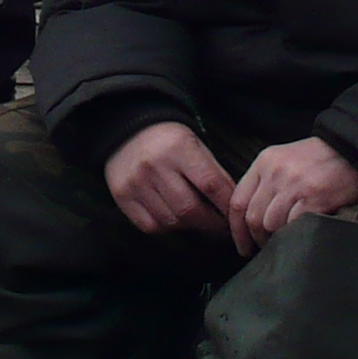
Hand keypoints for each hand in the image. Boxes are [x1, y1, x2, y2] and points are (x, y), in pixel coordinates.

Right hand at [104, 120, 234, 240]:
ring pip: (171, 221)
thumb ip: (213, 174)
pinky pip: (150, 226)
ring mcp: (136, 182)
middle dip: (212, 224)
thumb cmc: (169, 141)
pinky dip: (167, 228)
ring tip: (198, 221)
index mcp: (179, 147)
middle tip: (221, 228)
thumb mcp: (196, 146)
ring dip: (190, 227)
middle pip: (190, 209)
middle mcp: (155, 165)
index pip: (211, 185)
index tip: (235, 217)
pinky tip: (174, 219)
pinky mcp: (122, 196)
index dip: (227, 206)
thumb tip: (232, 207)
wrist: (128, 131)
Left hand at [228, 137, 357, 256]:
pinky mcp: (314, 197)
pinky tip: (301, 234)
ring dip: (276, 238)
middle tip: (265, 248)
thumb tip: (251, 218)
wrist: (353, 151)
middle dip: (257, 239)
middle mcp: (275, 172)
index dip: (237, 230)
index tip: (243, 245)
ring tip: (285, 241)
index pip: (238, 201)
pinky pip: (293, 225)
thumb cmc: (319, 159)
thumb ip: (265, 183)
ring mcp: (294, 185)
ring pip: (271, 224)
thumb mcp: (284, 160)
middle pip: (253, 217)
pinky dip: (295, 234)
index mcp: (264, 162)